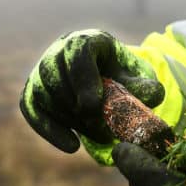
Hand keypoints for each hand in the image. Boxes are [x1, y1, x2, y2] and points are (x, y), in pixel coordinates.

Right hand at [20, 29, 163, 152]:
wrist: (107, 78)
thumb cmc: (124, 75)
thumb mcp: (138, 77)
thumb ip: (145, 85)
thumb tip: (154, 95)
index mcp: (88, 39)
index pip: (77, 51)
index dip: (83, 79)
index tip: (95, 105)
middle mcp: (59, 50)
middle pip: (58, 77)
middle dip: (80, 107)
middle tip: (104, 128)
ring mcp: (41, 70)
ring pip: (45, 95)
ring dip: (72, 120)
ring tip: (101, 135)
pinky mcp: (32, 91)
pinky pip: (31, 110)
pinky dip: (50, 130)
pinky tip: (72, 146)